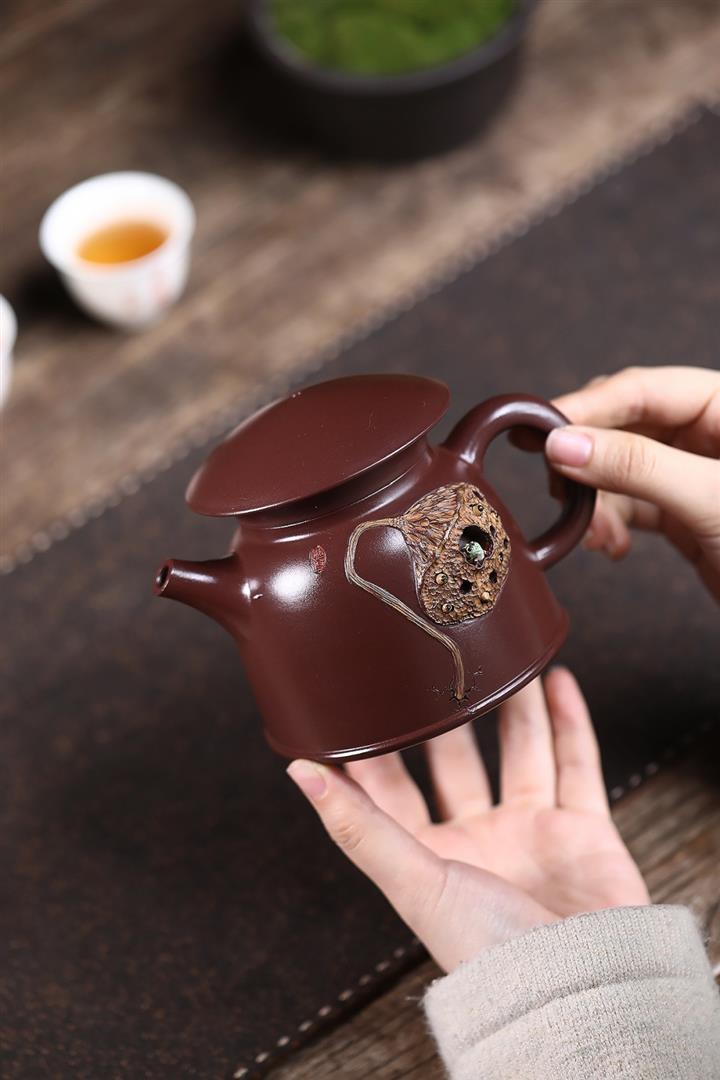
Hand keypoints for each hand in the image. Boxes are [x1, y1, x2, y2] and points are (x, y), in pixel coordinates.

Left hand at [287, 669, 648, 972]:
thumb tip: (299, 774)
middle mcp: (479, 841)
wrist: (584, 990)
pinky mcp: (583, 830)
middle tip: (432, 662)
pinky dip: (570, 721)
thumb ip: (360, 825)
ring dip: (513, 706)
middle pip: (457, 762)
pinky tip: (558, 680)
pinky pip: (577, 763)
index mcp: (430, 858)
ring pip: (520, 751)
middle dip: (446, 716)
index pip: (390, 790)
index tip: (357, 698)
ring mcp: (532, 832)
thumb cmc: (490, 954)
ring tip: (500, 657)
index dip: (373, 747)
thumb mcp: (413, 881)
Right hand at [547, 366, 719, 599]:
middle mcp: (710, 434)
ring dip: (596, 501)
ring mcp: (696, 475)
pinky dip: (611, 525)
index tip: (540, 432)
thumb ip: (636, 466)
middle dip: (588, 456)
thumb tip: (563, 444)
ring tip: (592, 533)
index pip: (643, 389)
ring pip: (620, 470)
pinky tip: (610, 546)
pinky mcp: (687, 514)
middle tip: (554, 482)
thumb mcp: (711, 499)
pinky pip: (631, 505)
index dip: (588, 408)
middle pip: (626, 425)